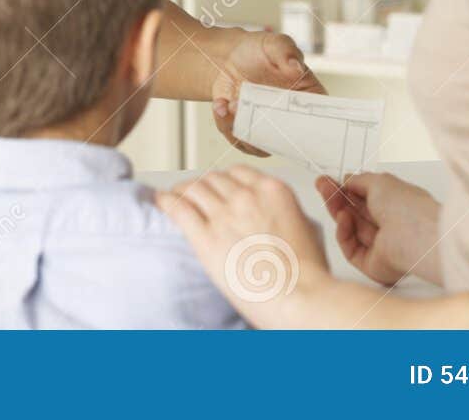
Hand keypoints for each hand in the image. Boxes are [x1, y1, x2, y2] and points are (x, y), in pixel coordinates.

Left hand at [156, 166, 331, 327]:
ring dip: (182, 191)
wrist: (300, 297)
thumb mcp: (307, 230)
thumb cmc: (308, 275)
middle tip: (194, 195)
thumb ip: (286, 215)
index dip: (224, 180)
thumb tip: (278, 218)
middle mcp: (246, 197)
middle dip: (202, 186)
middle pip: (212, 179)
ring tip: (174, 197)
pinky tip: (161, 201)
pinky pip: (178, 209)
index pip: (237, 172)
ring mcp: (224, 215)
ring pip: (193, 188)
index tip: (218, 188)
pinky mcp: (206, 239)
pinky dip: (166, 201)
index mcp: (272, 191)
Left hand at [210, 30, 324, 154]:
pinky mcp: (247, 131)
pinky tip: (221, 105)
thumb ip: (287, 52)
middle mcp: (290, 119)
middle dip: (266, 132)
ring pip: (260, 145)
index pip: (319, 121)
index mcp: (307, 98)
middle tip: (248, 109)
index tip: (287, 121)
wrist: (231, 57)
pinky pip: (238, 139)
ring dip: (242, 128)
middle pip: (287, 140)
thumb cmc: (260, 49)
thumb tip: (296, 67)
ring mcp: (268, 128)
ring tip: (230, 105)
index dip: (310, 129)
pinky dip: (226, 125)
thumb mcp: (275, 44)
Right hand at [316, 171, 442, 286]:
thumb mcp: (380, 181)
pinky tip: (343, 218)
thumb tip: (348, 179)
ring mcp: (380, 246)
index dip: (346, 188)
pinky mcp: (372, 264)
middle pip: (355, 212)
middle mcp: (389, 226)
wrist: (416, 236)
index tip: (329, 180)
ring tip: (329, 197)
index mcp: (396, 206)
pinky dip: (343, 232)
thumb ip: (360, 180)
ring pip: (350, 228)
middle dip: (337, 197)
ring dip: (338, 211)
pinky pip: (350, 248)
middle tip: (321, 185)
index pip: (365, 198)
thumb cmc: (408, 208)